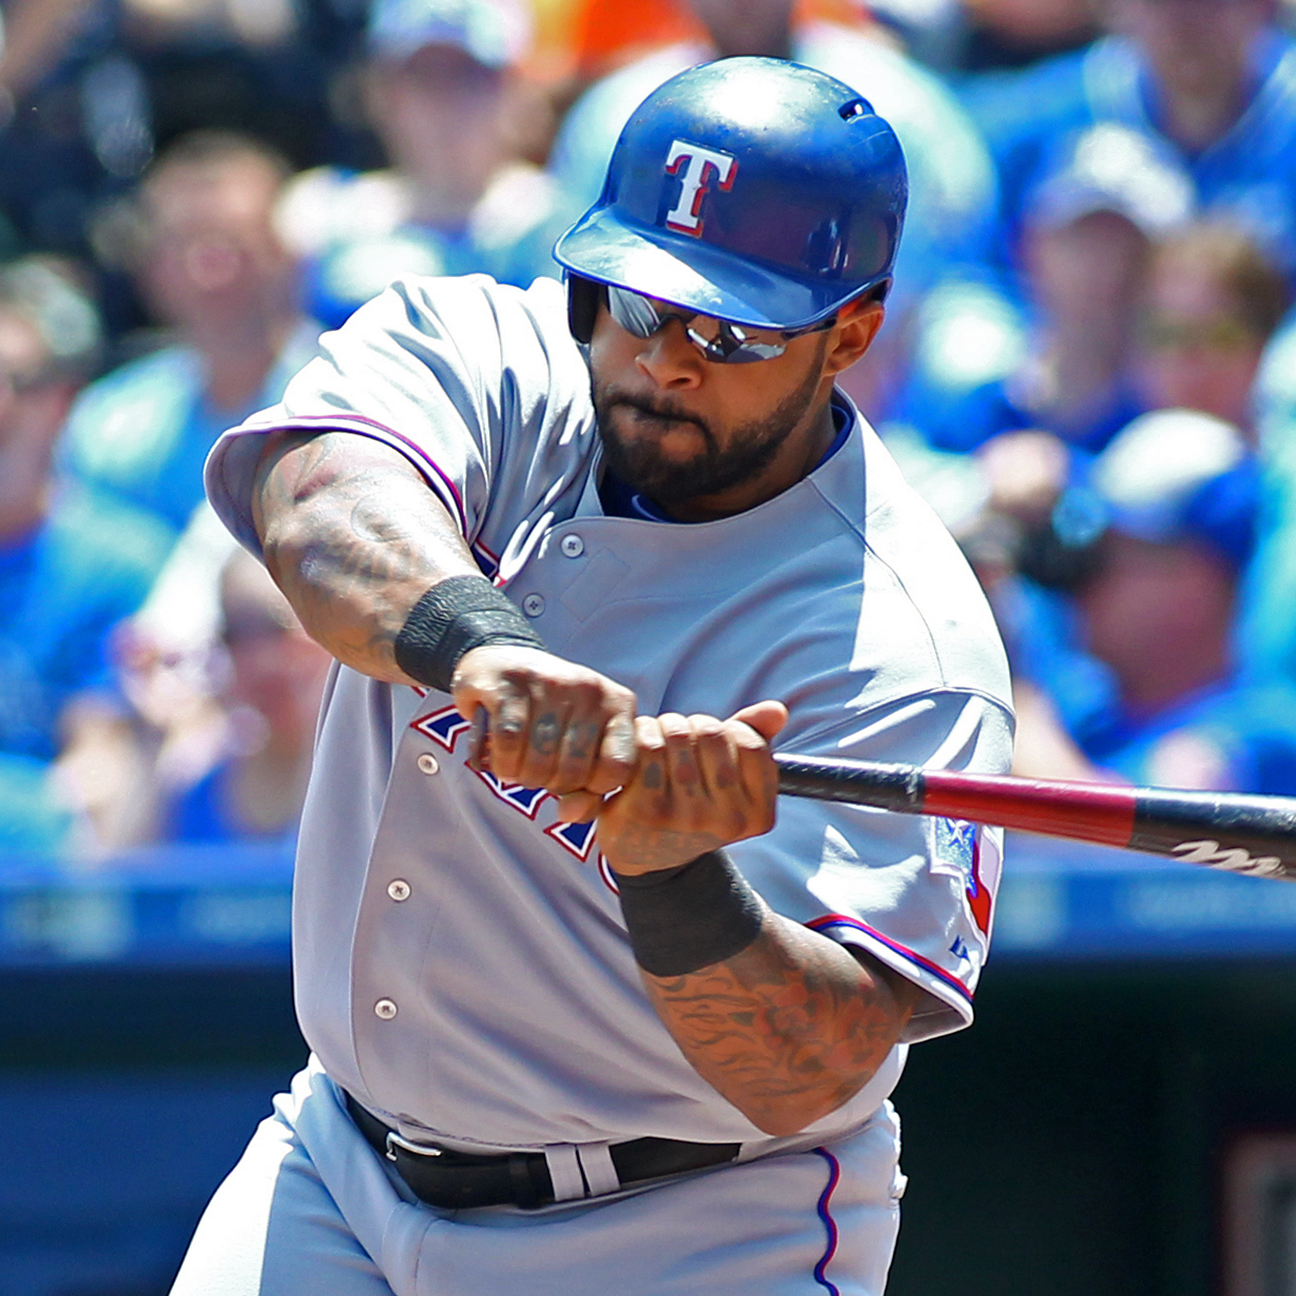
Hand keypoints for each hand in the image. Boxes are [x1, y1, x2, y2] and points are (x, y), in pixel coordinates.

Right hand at [451, 645, 637, 806]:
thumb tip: (571, 814)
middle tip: (538, 774)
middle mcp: (591, 689)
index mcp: (619, 704)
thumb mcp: (577, 748)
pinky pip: (510, 742)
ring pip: (540, 759)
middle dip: (550, 785)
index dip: (592, 788)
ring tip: (518, 768)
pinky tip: (500, 760)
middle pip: (574, 770)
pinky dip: (502, 762)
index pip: (618, 769)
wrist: (501, 661)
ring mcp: (552, 681)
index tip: (574, 780)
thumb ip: (586, 791)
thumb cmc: (548, 718)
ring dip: (522, 777)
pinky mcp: (512, 682)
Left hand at [594, 701, 787, 875]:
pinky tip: (638, 745)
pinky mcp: (647, 810)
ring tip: (659, 735)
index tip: (714, 738)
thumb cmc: (693, 804)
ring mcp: (687, 817)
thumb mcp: (732, 782)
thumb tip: (777, 710)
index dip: (731, 728)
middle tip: (680, 733)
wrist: (644, 853)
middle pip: (712, 735)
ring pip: (678, 736)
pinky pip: (649, 748)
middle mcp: (727, 821)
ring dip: (665, 725)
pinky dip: (642, 734)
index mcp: (758, 816)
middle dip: (693, 724)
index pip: (752, 745)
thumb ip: (757, 741)